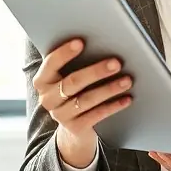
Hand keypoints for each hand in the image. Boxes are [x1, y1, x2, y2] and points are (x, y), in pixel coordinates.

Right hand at [32, 39, 132, 167]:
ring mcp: (60, 115)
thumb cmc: (75, 91)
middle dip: (96, 71)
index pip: (51, 63)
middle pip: (73, 82)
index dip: (64, 53)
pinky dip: (113, 106)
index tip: (81, 42)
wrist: (75, 126)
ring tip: (127, 80)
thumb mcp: (68, 77)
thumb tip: (101, 43)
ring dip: (109, 89)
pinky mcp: (75, 128)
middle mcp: (48, 99)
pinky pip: (96, 115)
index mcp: (43, 81)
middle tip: (116, 63)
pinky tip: (126, 99)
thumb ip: (76, 63)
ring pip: (86, 99)